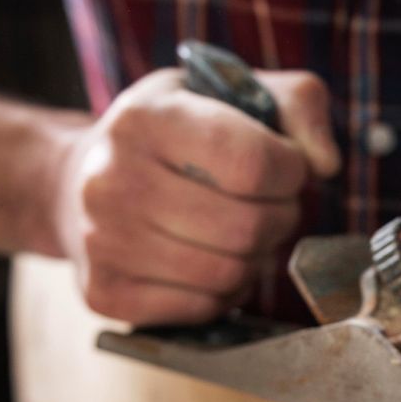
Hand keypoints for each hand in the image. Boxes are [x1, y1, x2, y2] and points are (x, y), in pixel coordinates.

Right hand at [53, 67, 338, 323]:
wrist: (75, 183)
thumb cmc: (172, 138)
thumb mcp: (232, 93)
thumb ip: (298, 105)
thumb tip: (325, 164)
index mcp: (146, 118)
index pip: (253, 163)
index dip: (291, 171)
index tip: (286, 167)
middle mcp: (111, 179)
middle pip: (247, 227)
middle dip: (279, 218)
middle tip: (268, 205)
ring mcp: (101, 241)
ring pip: (228, 274)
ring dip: (255, 258)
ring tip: (240, 233)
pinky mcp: (105, 293)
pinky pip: (204, 308)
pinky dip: (224, 292)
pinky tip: (210, 262)